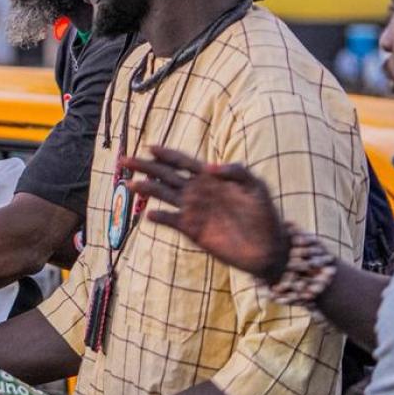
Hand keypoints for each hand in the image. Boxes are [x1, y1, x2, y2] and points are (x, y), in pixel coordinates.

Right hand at [123, 146, 288, 283]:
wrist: (268, 248)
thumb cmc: (265, 214)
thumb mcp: (256, 187)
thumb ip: (235, 172)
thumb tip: (209, 168)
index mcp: (209, 178)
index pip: (183, 162)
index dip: (167, 154)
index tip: (150, 146)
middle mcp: (196, 191)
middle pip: (165, 175)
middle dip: (145, 166)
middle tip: (124, 160)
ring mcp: (193, 211)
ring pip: (163, 195)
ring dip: (147, 189)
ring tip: (131, 184)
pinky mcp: (192, 230)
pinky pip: (170, 221)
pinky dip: (160, 218)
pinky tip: (150, 214)